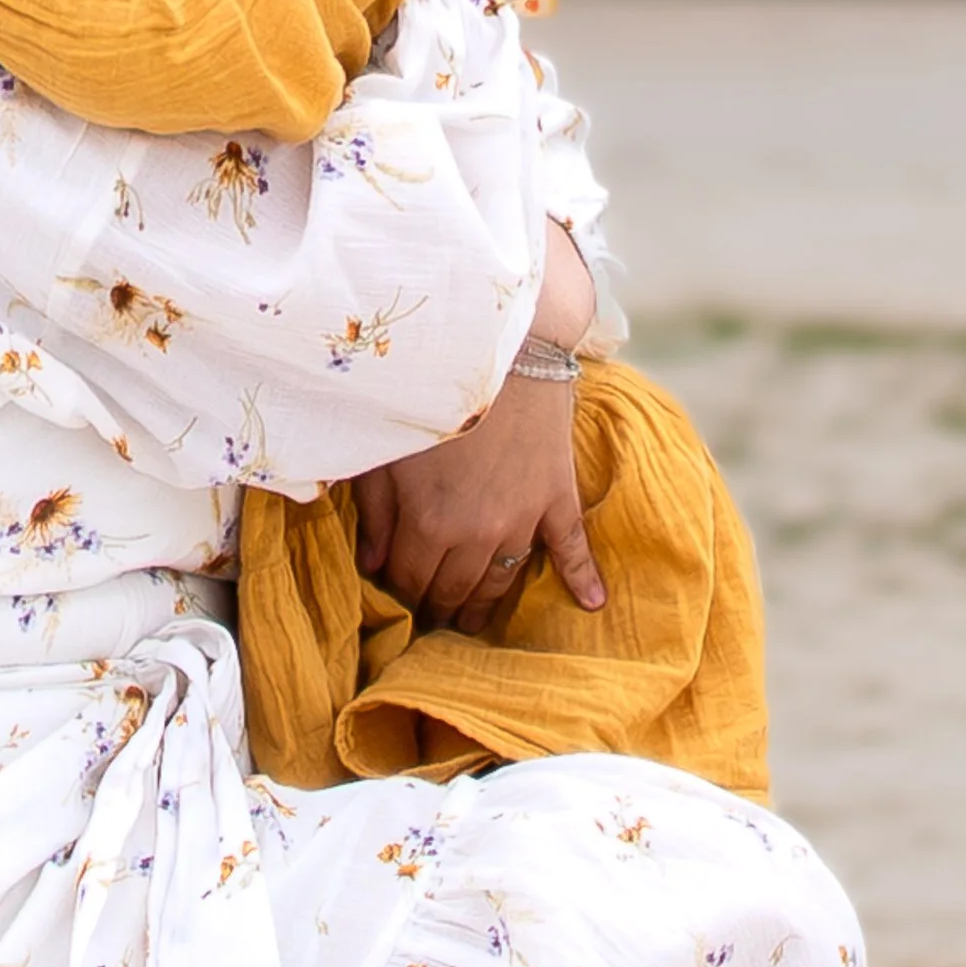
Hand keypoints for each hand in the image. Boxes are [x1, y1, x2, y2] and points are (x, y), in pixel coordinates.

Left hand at [354, 371, 604, 630]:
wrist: (500, 346)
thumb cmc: (428, 393)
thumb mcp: (386, 451)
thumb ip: (376, 513)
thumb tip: (373, 565)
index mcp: (429, 523)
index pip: (409, 579)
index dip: (398, 589)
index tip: (393, 590)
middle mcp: (478, 532)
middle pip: (455, 589)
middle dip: (438, 605)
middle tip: (430, 612)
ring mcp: (523, 518)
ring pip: (502, 579)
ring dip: (484, 604)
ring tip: (473, 620)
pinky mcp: (557, 497)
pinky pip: (571, 547)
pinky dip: (582, 578)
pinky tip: (592, 604)